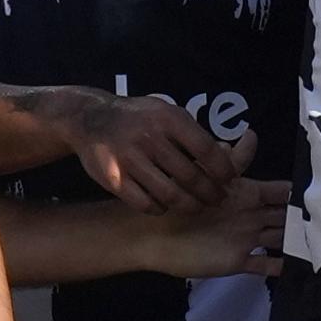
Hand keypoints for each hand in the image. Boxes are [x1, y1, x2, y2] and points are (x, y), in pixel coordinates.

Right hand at [63, 88, 224, 213]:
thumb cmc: (138, 117)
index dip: (223, 169)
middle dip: (210, 193)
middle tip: (217, 200)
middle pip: (191, 177)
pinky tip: (166, 207)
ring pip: (170, 195)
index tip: (230, 180)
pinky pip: (145, 204)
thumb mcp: (165, 112)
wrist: (90, 119)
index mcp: (168, 119)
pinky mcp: (114, 178)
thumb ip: (192, 132)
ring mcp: (130, 159)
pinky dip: (160, 209)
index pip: (206, 149)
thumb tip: (226, 154)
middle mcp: (150, 138)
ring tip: (197, 207)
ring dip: (189, 206)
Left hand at [142, 132, 289, 277]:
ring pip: (278, 239)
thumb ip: (231, 161)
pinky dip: (279, 267)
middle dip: (302, 217)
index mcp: (244, 194)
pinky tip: (299, 269)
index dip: (296, 193)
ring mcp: (245, 239)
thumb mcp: (207, 176)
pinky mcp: (238, 261)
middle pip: (282, 216)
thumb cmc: (179, 204)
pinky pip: (264, 266)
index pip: (277, 192)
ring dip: (296, 241)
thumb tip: (253, 134)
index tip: (320, 192)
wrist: (152, 236)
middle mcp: (249, 216)